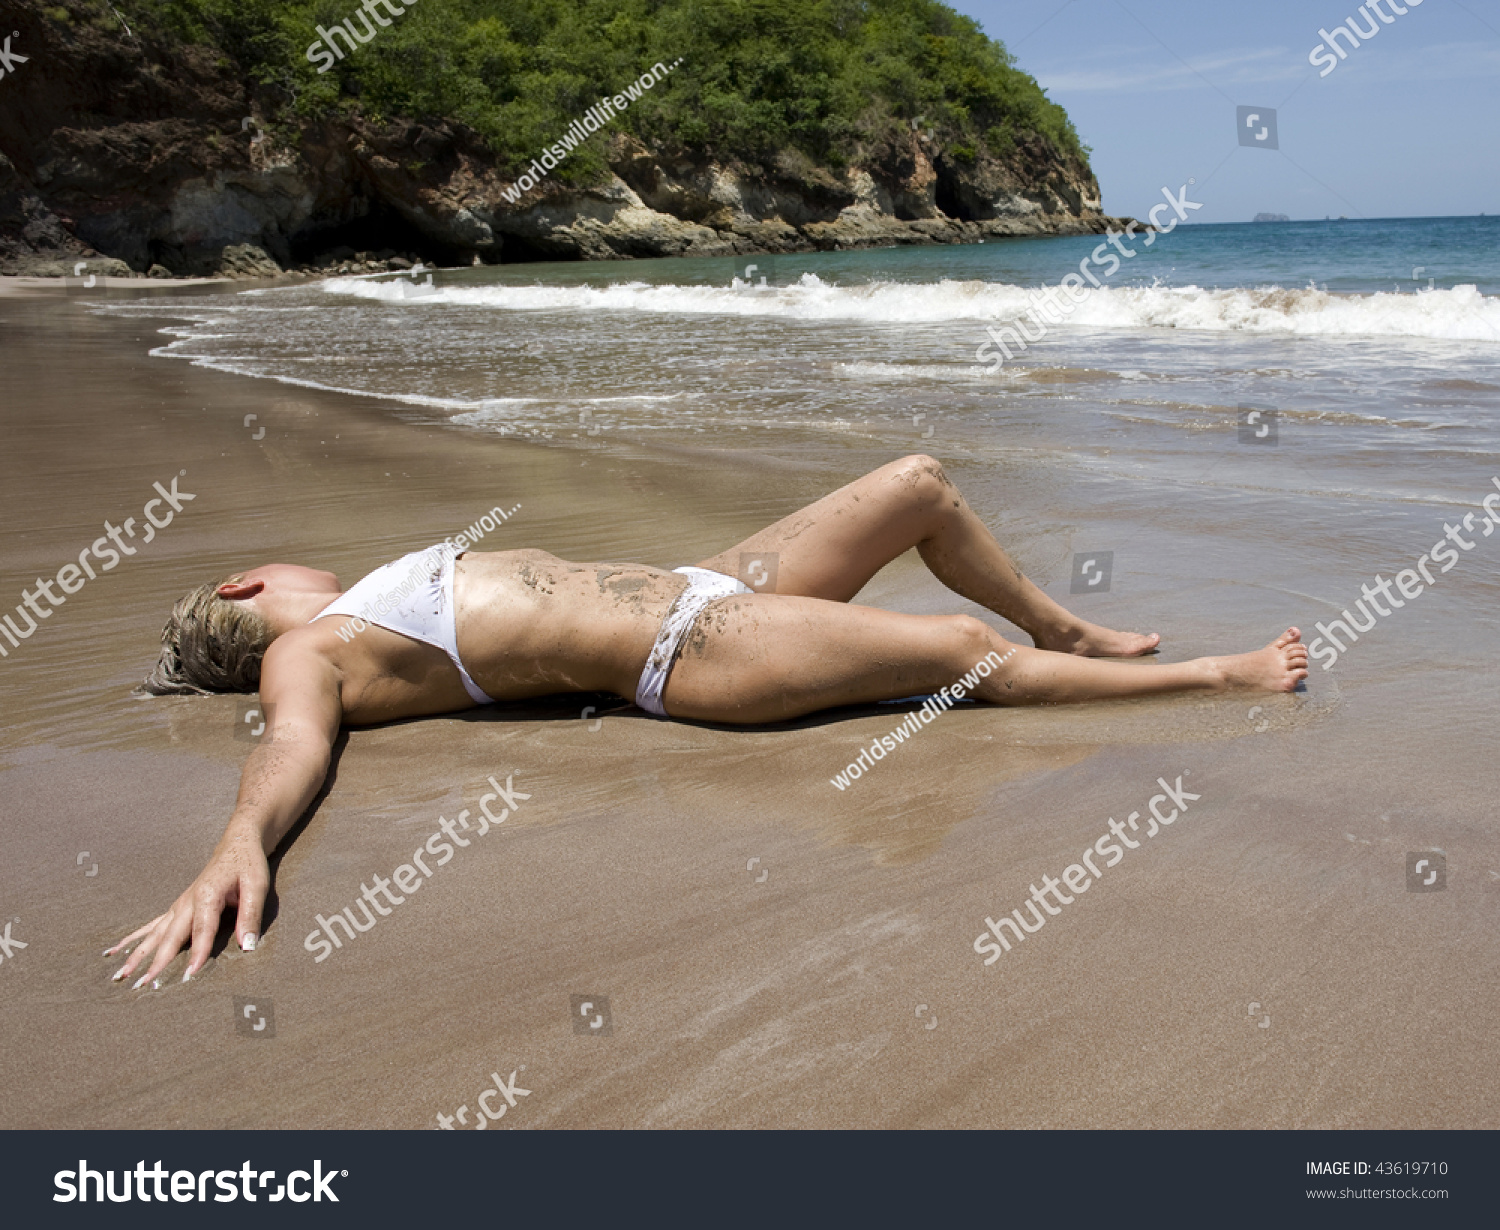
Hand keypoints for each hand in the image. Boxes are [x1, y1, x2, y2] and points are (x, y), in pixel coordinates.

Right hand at [106, 839, 269, 987]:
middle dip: (156, 962)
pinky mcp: (176, 908)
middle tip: (142, 984)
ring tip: (119, 975)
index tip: (189, 975)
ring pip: (154, 934)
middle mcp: (187, 902)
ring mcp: (178, 905)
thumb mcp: (257, 885)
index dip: (197, 953)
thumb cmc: (248, 865)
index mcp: (207, 896)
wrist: (236, 845)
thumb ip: (251, 916)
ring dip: (136, 954)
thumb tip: (248, 947)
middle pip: (170, 936)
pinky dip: (133, 939)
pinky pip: (150, 926)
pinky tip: (114, 951)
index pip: (202, 930)